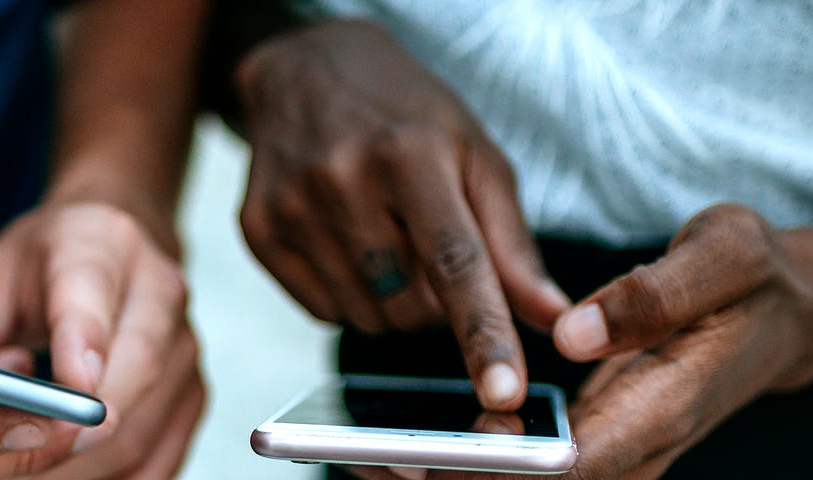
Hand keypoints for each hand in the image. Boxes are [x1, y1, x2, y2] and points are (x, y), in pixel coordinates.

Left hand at [0, 203, 203, 478]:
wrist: (117, 244)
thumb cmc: (47, 262)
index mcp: (103, 245)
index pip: (94, 296)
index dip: (81, 344)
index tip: (66, 389)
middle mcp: (160, 293)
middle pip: (131, 375)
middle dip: (72, 431)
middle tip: (12, 464)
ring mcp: (187, 348)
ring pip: (142, 429)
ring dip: (81, 469)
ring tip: (20, 479)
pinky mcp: (193, 395)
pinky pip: (157, 459)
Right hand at [234, 19, 567, 409]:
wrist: (306, 71)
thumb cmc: (407, 116)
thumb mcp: (475, 156)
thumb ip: (513, 244)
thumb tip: (554, 319)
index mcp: (409, 154)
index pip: (455, 265)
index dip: (483, 334)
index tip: (504, 392)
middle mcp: (342, 180)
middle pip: (412, 305)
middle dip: (437, 300)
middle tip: (430, 243)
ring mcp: (291, 208)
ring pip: (368, 319)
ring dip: (395, 302)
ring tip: (389, 238)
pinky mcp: (258, 232)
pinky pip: (324, 312)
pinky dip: (351, 297)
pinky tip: (349, 243)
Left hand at [349, 204, 812, 479]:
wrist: (785, 308)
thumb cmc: (753, 277)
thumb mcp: (724, 253)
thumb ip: (653, 293)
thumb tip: (573, 334)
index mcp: (661, 408)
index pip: (571, 467)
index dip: (496, 469)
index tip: (429, 456)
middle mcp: (634, 448)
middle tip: (373, 457)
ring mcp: (614, 453)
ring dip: (452, 477)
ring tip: (369, 456)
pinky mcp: (594, 444)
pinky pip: (526, 472)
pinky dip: (469, 463)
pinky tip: (410, 446)